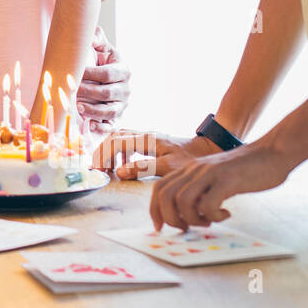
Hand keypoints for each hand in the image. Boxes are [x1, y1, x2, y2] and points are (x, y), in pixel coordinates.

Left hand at [75, 27, 130, 139]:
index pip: (108, 73)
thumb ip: (97, 40)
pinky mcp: (117, 117)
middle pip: (108, 93)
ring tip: (78, 107)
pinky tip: (89, 125)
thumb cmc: (101, 61)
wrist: (105, 77)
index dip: (92, 74)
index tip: (76, 72)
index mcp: (123, 70)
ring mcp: (122, 104)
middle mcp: (125, 88)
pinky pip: (111, 125)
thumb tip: (93, 34)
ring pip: (110, 110)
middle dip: (89, 92)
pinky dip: (101, 127)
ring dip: (93, 110)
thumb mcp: (101, 49)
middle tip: (72, 90)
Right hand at [92, 130, 217, 178]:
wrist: (208, 149)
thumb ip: (143, 168)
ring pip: (119, 138)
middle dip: (103, 151)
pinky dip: (120, 152)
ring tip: (109, 168)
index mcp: (146, 140)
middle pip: (114, 137)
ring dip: (110, 151)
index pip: (115, 143)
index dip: (103, 156)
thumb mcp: (169, 166)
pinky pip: (127, 142)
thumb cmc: (190, 159)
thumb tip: (119, 172)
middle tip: (99, 169)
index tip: (99, 171)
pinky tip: (124, 165)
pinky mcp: (150, 142)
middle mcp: (144, 136)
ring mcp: (147, 138)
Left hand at [149, 139, 295, 231]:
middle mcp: (195, 169)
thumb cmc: (245, 169)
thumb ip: (201, 191)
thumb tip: (189, 214)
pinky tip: (226, 214)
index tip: (160, 226)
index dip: (155, 210)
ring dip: (192, 219)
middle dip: (171, 219)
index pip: (159, 188)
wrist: (271, 152)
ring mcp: (210, 174)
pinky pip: (208, 205)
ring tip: (208, 222)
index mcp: (189, 169)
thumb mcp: (215, 177)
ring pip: (182, 201)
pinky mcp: (227, 180)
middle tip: (187, 228)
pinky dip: (214, 216)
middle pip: (165, 196)